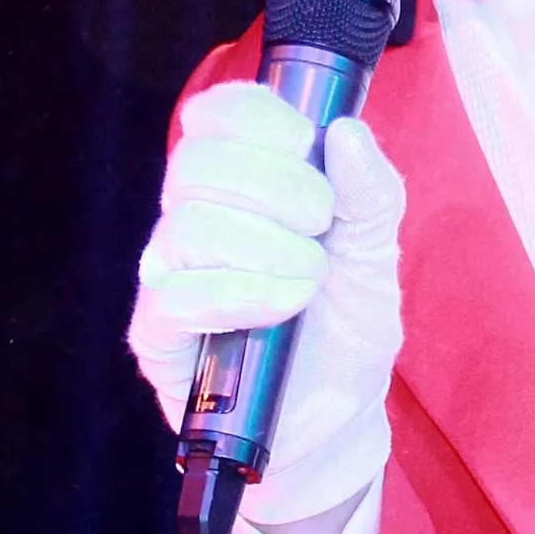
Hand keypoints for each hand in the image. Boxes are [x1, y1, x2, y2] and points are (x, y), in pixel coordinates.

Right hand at [127, 81, 404, 520]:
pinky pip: (176, 296)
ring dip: (268, 248)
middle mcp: (193, 218)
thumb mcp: (377, 252)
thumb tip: (347, 131)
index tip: (305, 144)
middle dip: (278, 186)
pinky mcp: (157, 334)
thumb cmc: (345, 326)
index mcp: (241, 183)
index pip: (215, 114)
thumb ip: (371, 192)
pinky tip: (282, 306)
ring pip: (189, 225)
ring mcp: (168, 276)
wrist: (337, 419)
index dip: (257, 117)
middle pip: (197, 162)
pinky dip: (240, 294)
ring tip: (308, 280)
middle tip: (322, 227)